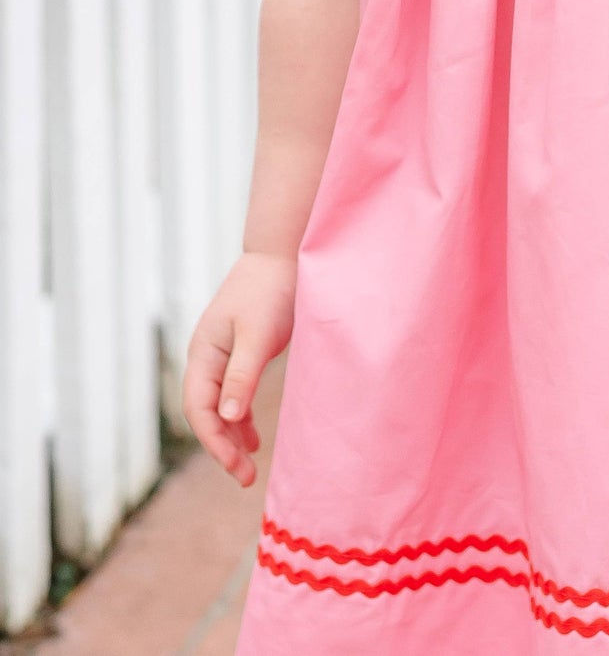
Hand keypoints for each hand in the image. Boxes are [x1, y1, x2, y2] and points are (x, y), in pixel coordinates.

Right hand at [183, 252, 296, 486]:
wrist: (283, 255)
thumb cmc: (270, 291)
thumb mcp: (256, 335)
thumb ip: (241, 376)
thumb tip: (225, 419)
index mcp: (204, 352)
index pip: (199, 408)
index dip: (214, 442)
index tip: (236, 468)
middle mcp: (207, 356)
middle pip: (205, 412)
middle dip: (221, 447)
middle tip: (245, 477)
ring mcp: (222, 355)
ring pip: (218, 407)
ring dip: (230, 436)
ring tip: (247, 465)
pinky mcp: (240, 353)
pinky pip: (232, 395)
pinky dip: (239, 418)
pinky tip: (251, 437)